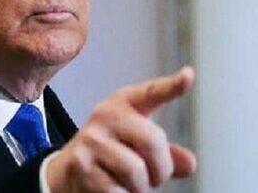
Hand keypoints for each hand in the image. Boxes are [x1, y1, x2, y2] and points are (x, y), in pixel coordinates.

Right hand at [46, 66, 195, 191]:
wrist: (68, 172)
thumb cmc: (110, 155)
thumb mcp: (137, 146)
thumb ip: (165, 153)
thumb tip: (189, 163)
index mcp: (123, 104)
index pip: (150, 93)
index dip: (171, 86)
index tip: (188, 76)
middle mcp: (105, 116)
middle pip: (152, 141)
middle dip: (161, 169)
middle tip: (154, 178)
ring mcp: (90, 139)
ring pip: (136, 172)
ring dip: (140, 189)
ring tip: (129, 185)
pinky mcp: (80, 165)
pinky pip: (117, 190)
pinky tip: (111, 188)